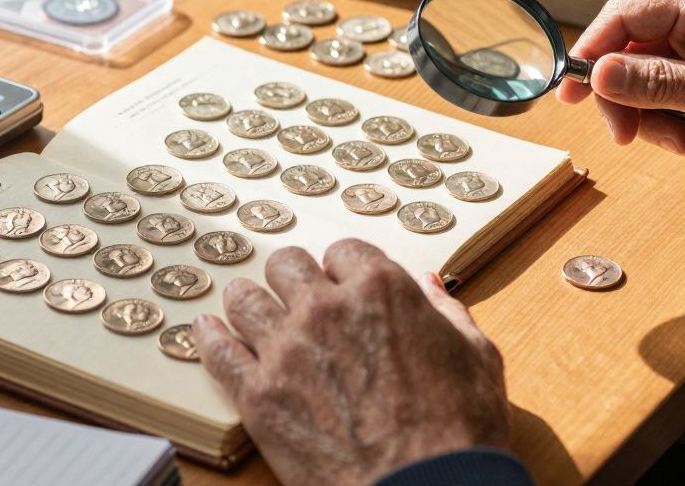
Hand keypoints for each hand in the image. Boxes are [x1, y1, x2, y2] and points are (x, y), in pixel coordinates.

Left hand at [192, 240, 509, 485]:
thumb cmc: (459, 433)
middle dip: (294, 278)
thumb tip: (430, 287)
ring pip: (245, 299)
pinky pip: (218, 352)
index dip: (345, 270)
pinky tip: (207, 330)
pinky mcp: (258, 396)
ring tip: (247, 305)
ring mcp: (286, 350)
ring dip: (249, 300)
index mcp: (382, 290)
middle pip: (287, 266)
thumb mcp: (478, 360)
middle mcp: (327, 309)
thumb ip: (449, 314)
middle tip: (296, 296)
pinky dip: (210, 338)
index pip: (344, 252)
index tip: (343, 286)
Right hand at [557, 0, 684, 167]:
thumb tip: (597, 76)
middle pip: (629, 54)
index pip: (624, 16)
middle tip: (631, 137)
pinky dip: (681, 125)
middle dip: (632, 102)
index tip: (573, 94)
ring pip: (646, 83)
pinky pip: (670, 97)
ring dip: (661, 121)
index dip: (592, 55)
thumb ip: (657, 85)